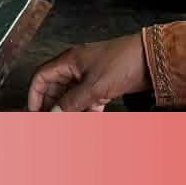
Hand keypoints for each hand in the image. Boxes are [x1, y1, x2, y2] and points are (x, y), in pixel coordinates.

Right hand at [27, 35, 147, 110]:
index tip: (34, 112)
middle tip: (51, 122)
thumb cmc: (122, 63)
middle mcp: (76, 67)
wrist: (151, 59)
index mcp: (69, 60)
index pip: (42, 76)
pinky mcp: (103, 84)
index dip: (35, 94)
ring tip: (67, 125)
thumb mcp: (94, 86)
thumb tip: (53, 115)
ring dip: (69, 110)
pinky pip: (87, 100)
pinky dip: (85, 111)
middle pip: (55, 87)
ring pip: (72, 96)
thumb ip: (72, 102)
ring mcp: (89, 75)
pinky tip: (86, 121)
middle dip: (52, 105)